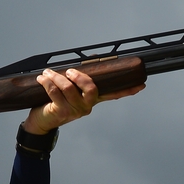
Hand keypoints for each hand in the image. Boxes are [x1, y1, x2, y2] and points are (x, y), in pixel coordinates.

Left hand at [22, 68, 144, 134]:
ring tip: (47, 73)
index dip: (127, 90)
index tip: (141, 85)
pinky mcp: (61, 112)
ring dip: (56, 77)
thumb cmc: (56, 102)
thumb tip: (87, 62)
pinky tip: (42, 79)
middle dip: (80, 77)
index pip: (113, 95)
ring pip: (69, 88)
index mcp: (92, 100)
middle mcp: (87, 106)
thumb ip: (78, 80)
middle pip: (91, 89)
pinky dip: (47, 83)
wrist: (41, 121)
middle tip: (69, 71)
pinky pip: (55, 93)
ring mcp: (75, 110)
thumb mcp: (70, 91)